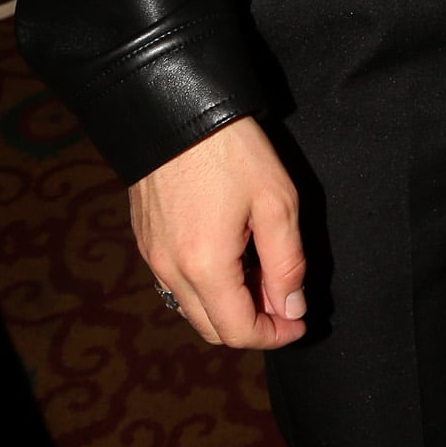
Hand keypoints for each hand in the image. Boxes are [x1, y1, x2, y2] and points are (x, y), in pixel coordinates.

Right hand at [128, 116, 307, 347]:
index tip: (300, 324)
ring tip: (261, 276)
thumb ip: (286, 264)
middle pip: (211, 329)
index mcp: (205, 267)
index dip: (274, 336)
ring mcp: (152, 256)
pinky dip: (205, 288)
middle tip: (284, 300)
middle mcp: (170, 271)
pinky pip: (175, 283)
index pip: (237, 332)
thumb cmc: (230, 150)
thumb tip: (291, 309)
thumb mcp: (276, 202)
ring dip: (227, 307)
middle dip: (252, 325)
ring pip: (191, 308)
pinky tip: (231, 258)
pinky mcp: (145, 239)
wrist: (173, 110)